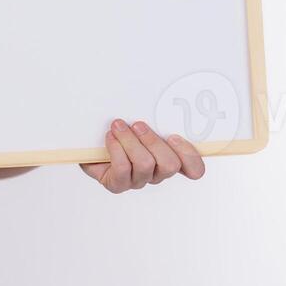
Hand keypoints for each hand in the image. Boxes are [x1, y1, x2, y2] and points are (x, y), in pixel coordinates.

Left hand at [79, 119, 204, 192]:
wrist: (90, 145)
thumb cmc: (120, 132)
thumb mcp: (140, 123)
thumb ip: (154, 118)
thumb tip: (157, 100)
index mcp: (169, 160)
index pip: (195, 170)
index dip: (189, 156)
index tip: (174, 136)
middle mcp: (157, 174)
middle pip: (170, 165)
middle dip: (153, 141)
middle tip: (138, 125)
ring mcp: (138, 181)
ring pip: (145, 164)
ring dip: (130, 141)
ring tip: (118, 126)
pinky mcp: (118, 185)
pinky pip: (122, 168)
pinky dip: (115, 149)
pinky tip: (109, 137)